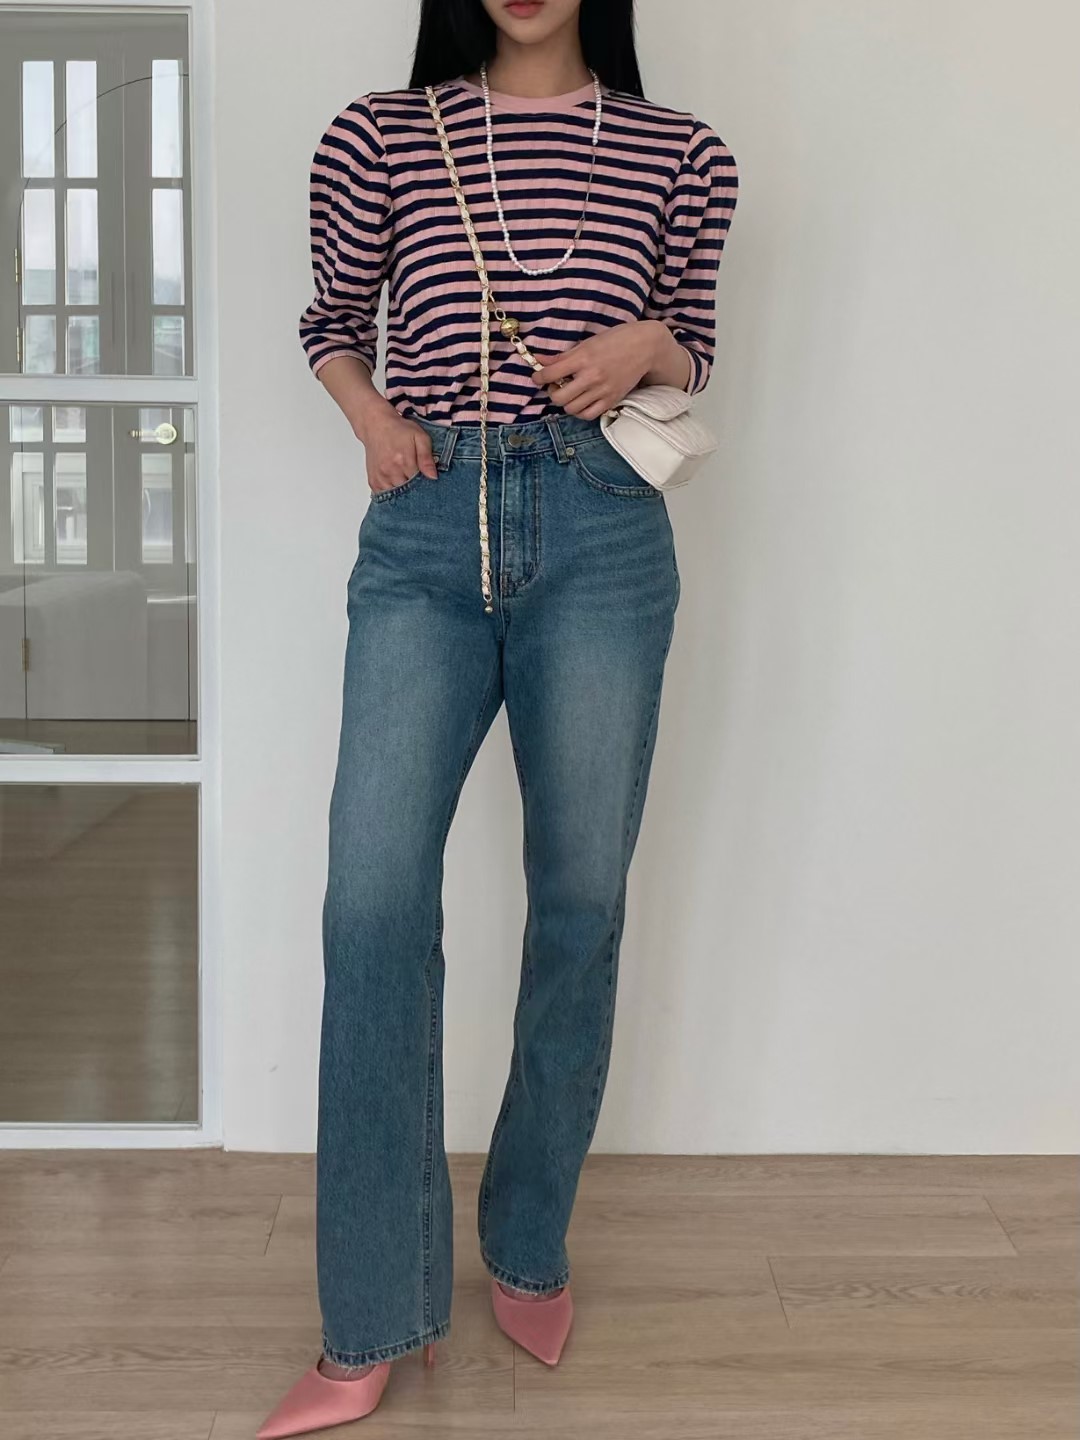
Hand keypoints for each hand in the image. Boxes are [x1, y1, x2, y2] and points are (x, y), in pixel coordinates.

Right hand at [357, 402, 438, 493]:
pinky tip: (396, 483)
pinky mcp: (373, 481)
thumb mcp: (420, 437)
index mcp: (403, 461)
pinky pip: (384, 495)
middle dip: (414, 488)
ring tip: (405, 478)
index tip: (426, 478)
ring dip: (403, 491)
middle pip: (408, 491)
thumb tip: (433, 476)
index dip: (425, 482)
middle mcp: (390, 471)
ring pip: (396, 495)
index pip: (419, 483)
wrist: (376, 426)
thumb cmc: (399, 430)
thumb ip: (426, 457)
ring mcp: (380, 477)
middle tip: (416, 477)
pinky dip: (392, 492)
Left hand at [532, 321, 685, 418]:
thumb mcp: (587, 343)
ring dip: (566, 403)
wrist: (645, 347)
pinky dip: (580, 411)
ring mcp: (602, 391)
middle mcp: (591, 377)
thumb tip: (540, 361)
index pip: (550, 374)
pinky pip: (588, 415)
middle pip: (559, 397)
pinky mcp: (612, 400)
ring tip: (569, 393)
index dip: (538, 377)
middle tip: (556, 386)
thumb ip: (563, 356)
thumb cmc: (616, 341)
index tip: (538, 377)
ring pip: (571, 409)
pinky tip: (581, 402)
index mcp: (583, 358)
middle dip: (552, 393)